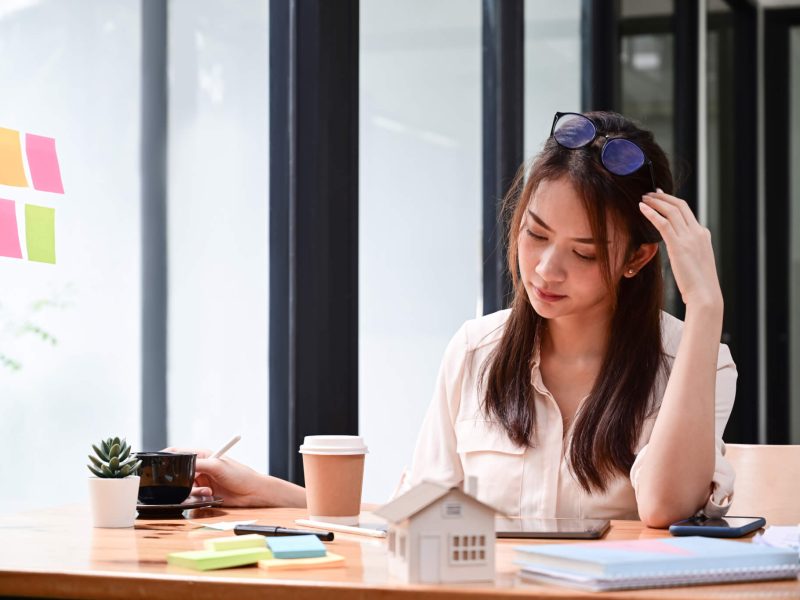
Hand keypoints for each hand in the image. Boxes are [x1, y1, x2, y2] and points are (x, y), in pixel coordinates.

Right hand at [163, 446, 270, 506]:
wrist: (252, 493)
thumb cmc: (240, 475)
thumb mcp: (217, 466)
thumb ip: (198, 464)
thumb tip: (181, 463)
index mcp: (203, 455)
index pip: (180, 452)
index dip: (168, 456)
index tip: (158, 462)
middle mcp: (201, 467)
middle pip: (179, 473)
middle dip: (180, 480)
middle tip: (188, 484)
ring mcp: (202, 481)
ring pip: (184, 487)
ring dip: (192, 491)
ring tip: (207, 491)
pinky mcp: (204, 494)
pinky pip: (191, 497)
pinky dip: (197, 498)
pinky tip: (209, 496)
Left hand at [639, 190, 722, 309]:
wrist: (705, 294)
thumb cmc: (698, 283)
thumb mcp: (695, 261)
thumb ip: (688, 250)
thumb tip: (677, 248)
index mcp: (703, 235)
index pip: (687, 211)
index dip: (672, 201)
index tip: (661, 195)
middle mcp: (698, 232)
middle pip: (679, 206)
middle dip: (663, 197)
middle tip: (649, 192)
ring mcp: (690, 238)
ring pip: (671, 211)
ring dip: (655, 202)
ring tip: (643, 198)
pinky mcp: (679, 246)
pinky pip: (663, 224)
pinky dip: (652, 213)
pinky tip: (641, 208)